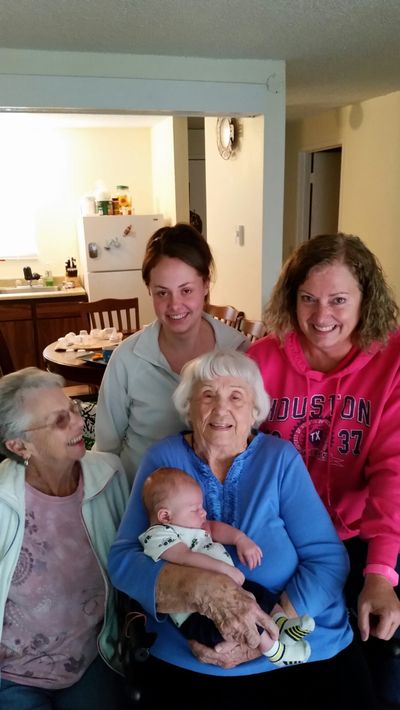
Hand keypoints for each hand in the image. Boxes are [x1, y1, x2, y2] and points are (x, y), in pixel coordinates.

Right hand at [157, 564, 277, 648]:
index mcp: (253, 608)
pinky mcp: (224, 631)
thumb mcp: (245, 593)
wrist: (209, 591)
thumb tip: (258, 613)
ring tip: (239, 629)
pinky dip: (232, 637)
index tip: (274, 637)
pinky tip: (230, 627)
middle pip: (255, 641)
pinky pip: (232, 640)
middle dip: (255, 639)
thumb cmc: (227, 587)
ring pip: (244, 642)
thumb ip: (253, 605)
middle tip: (252, 634)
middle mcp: (245, 620)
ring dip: (243, 638)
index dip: (273, 633)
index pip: (269, 624)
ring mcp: (234, 627)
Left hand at [189, 638, 261, 668]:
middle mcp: (224, 661)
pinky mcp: (226, 660)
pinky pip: (210, 658)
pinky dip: (203, 650)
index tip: (191, 637)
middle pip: (203, 657)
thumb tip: (217, 648)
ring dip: (198, 649)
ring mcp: (224, 662)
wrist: (264, 648)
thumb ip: (230, 644)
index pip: (206, 654)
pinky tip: (202, 643)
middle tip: (189, 638)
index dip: (197, 646)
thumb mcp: (242, 640)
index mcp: (226, 658)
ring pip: (205, 658)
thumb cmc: (252, 640)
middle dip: (195, 648)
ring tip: (193, 639)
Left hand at [235, 532, 262, 569]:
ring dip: (259, 560)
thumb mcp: (239, 554)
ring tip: (259, 564)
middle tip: (254, 567)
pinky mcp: (256, 545)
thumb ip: (242, 560)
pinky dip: (261, 554)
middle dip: (255, 564)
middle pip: (255, 559)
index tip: (250, 569)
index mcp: (247, 553)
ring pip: (258, 556)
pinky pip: (259, 550)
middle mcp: (252, 551)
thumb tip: (246, 565)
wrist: (240, 538)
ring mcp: (254, 548)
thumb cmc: (239, 547)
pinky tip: (261, 557)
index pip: (250, 562)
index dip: (251, 566)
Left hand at [358, 574, 399, 640]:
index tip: (368, 620)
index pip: (381, 635)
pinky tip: (381, 614)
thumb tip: (364, 638)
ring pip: (390, 632)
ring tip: (376, 615)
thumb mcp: (362, 607)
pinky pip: (393, 626)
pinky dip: (386, 623)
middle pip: (387, 636)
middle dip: (377, 630)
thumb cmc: (370, 592)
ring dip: (381, 627)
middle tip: (371, 618)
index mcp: (389, 615)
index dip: (371, 630)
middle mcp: (398, 617)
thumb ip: (362, 624)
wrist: (380, 580)